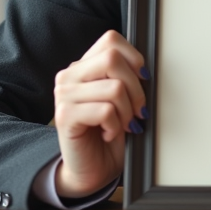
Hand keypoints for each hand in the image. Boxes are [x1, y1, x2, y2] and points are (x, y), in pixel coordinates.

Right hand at [53, 29, 147, 197]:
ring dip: (127, 111)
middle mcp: (69, 75)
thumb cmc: (109, 132)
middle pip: (113, 58)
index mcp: (83, 66)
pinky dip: (116, 125)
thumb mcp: (121, 98)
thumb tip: (146, 68)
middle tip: (138, 110)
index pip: (111, 40)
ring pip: (114, 87)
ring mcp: (64, 95)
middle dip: (135, 87)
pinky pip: (105, 111)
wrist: (92, 170)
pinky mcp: (65, 116)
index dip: (134, 58)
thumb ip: (125, 77)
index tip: (143, 80)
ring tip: (122, 124)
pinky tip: (109, 133)